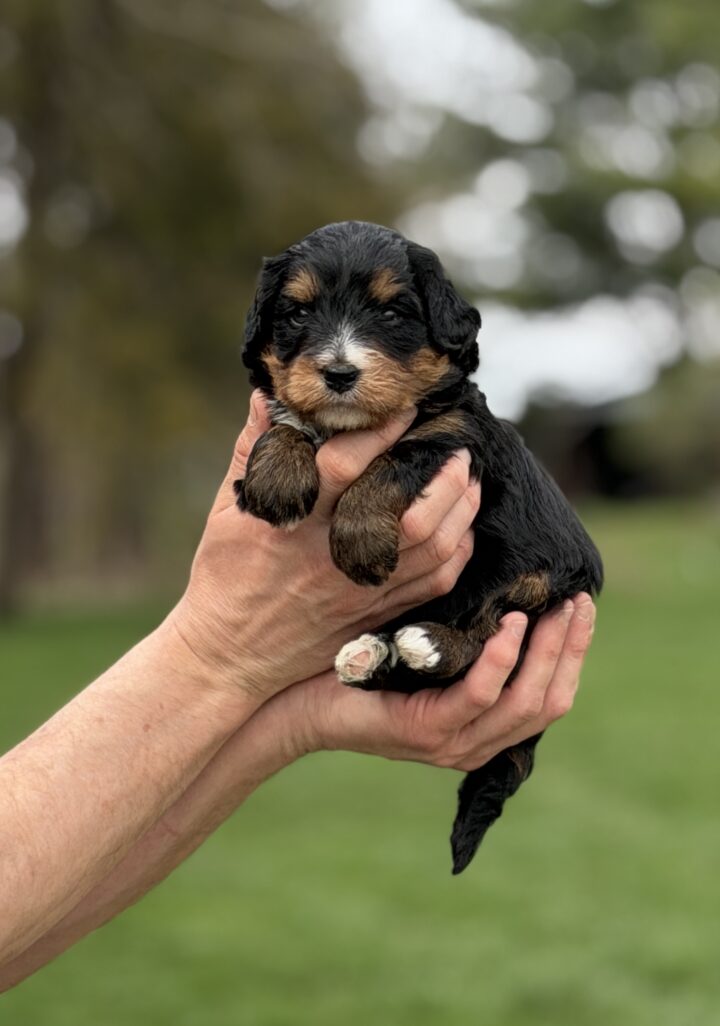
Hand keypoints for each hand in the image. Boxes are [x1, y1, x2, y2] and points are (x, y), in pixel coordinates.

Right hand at [168, 391, 479, 700]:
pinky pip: (432, 585)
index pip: (342, 467)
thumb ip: (251, 451)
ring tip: (468, 480)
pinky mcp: (374, 615)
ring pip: (431, 549)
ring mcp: (359, 591)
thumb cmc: (224, 575)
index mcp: (292, 525)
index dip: (378, 433)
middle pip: (407, 513)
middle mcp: (331, 558)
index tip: (405, 410)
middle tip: (459, 448)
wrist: (229, 656)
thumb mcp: (228, 510)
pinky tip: (462, 530)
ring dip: (460, 510)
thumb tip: (265, 396)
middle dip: (442, 476)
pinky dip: (456, 554)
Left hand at [282, 594, 595, 769]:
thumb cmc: (363, 665)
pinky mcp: (424, 732)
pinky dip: (501, 658)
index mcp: (482, 727)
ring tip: (553, 607)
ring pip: (523, 701)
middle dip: (570, 649)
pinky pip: (479, 695)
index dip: (573, 652)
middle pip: (549, 701)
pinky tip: (510, 623)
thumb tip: (508, 582)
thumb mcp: (428, 647)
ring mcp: (451, 743)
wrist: (299, 697)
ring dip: (545, 652)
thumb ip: (469, 632)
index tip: (582, 604)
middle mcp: (475, 743)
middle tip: (577, 600)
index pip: (551, 697)